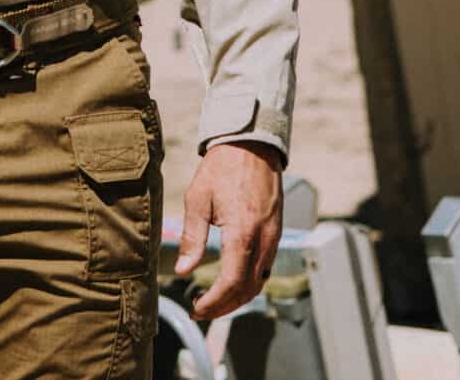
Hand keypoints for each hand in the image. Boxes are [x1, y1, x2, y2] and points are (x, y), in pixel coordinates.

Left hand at [173, 141, 283, 319]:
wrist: (251, 148)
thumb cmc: (220, 171)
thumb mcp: (197, 200)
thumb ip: (192, 238)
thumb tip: (183, 270)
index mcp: (243, 233)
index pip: (233, 282)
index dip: (215, 302)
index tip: (196, 309)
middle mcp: (264, 240)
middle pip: (249, 288)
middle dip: (225, 306)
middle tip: (200, 311)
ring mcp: (274, 238)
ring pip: (260, 281)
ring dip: (237, 297)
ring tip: (212, 302)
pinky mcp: (276, 233)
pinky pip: (265, 267)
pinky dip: (249, 282)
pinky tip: (230, 283)